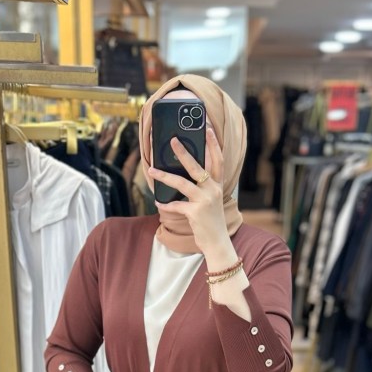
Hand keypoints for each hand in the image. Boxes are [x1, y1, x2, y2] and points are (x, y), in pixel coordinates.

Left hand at [148, 126, 230, 253]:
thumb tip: (184, 173)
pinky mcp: (195, 213)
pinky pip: (176, 205)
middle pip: (197, 166)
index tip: (208, 129)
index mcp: (218, 185)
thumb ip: (203, 186)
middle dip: (183, 152)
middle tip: (172, 140)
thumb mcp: (211, 200)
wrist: (217, 242)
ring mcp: (205, 201)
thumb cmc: (211, 220)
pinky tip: (158, 203)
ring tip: (152, 170)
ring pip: (182, 183)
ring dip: (165, 176)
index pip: (218, 160)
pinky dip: (166, 204)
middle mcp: (213, 190)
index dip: (213, 144)